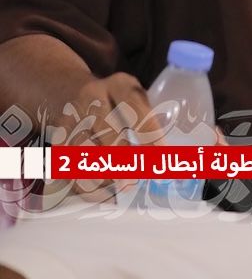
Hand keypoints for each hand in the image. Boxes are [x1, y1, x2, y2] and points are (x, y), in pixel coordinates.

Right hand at [43, 72, 162, 201]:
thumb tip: (168, 156)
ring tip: (124, 187)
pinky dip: (88, 184)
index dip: (149, 133)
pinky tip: (105, 193)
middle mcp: (92, 98)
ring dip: (107, 175)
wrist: (68, 93)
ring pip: (87, 152)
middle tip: (140, 178)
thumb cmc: (114, 101)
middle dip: (126, 159)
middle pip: (109, 132)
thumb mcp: (134, 97)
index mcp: (119, 84)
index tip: (162, 155)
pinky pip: (72, 166)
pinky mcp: (57, 139)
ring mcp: (71, 118)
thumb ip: (150, 118)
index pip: (136, 108)